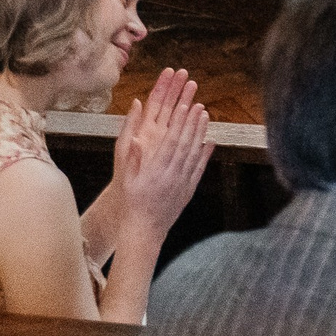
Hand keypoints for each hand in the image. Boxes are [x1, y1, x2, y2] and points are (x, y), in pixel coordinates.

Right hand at [112, 68, 212, 237]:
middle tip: (199, 105)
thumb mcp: (125, 181)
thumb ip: (131, 158)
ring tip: (206, 116)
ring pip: (195, 154)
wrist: (144, 230)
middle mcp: (172, 175)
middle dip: (193, 123)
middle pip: (186, 144)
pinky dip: (205, 155)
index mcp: (156, 171)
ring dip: (201, 134)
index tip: (184, 107)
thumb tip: (136, 138)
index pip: (171, 142)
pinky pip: (199, 169)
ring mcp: (183, 183)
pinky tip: (210, 142)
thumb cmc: (131, 203)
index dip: (179, 123)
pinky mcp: (189, 190)